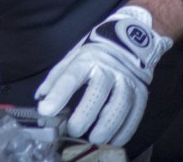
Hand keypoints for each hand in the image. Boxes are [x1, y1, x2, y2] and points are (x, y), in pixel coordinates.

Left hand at [35, 6, 172, 145]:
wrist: (130, 42)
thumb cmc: (95, 55)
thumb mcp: (72, 58)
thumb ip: (56, 78)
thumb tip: (40, 99)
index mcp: (87, 59)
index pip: (71, 77)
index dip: (57, 95)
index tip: (45, 111)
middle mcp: (109, 69)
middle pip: (97, 93)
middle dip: (84, 114)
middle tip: (73, 131)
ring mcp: (128, 82)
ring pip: (119, 106)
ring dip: (106, 126)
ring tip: (94, 140)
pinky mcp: (141, 94)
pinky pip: (134, 115)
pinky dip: (124, 131)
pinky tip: (113, 141)